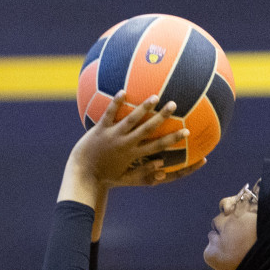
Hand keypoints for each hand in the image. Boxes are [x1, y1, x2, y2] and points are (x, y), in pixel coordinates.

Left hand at [67, 93, 204, 192]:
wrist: (82, 174)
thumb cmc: (105, 177)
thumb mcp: (126, 178)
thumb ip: (144, 171)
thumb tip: (163, 164)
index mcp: (133, 155)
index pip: (157, 145)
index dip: (173, 139)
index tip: (186, 131)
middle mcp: (125, 144)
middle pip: (147, 128)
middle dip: (162, 117)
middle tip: (174, 105)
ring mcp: (112, 135)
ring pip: (131, 119)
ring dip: (143, 108)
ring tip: (155, 96)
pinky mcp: (100, 130)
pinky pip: (109, 114)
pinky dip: (116, 103)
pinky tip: (123, 91)